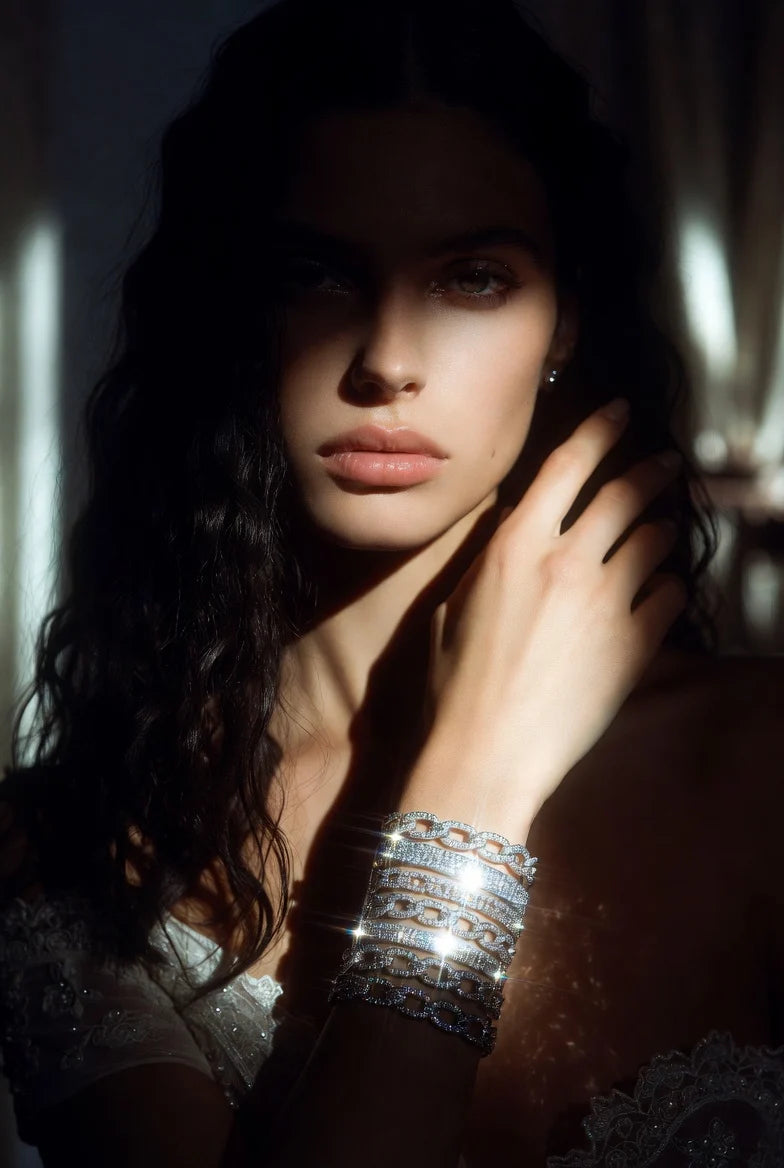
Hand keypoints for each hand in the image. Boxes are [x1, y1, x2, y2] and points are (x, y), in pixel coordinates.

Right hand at [408, 400, 685, 836]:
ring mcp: (607, 602)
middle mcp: (567, 562)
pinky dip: (670, 588)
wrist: (486, 756)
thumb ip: (489, 561)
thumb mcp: (452, 608)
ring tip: (664, 530)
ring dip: (661, 530)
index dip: (599, 430)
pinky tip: (666, 592)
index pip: (567, 465)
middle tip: (667, 462)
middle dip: (651, 470)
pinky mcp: (635, 646)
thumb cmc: (451, 687)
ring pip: (654, 541)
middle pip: (625, 494)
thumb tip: (515, 532)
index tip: (620, 411)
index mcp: (515, 546)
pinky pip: (670, 597)